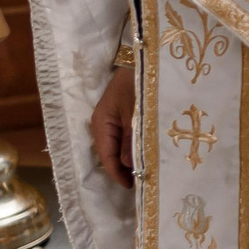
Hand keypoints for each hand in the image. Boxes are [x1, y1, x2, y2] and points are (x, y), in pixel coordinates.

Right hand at [91, 65, 136, 188]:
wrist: (141, 61)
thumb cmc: (136, 84)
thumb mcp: (135, 113)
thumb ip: (132, 139)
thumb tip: (130, 166)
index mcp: (101, 124)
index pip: (106, 156)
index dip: (118, 173)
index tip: (132, 187)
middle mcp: (103, 125)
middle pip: (112, 154)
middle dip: (125, 169)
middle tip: (143, 183)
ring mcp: (112, 121)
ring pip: (119, 147)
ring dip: (131, 159)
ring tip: (146, 172)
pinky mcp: (122, 117)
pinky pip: (125, 138)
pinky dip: (133, 148)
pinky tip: (145, 154)